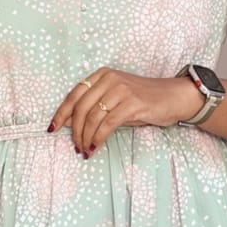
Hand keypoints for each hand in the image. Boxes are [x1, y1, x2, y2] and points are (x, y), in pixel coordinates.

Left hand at [50, 68, 199, 155]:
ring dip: (85, 138)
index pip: (74, 94)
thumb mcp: (116, 99)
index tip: (52, 129)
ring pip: (92, 118)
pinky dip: (98, 139)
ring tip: (85, 150)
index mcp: (102, 75)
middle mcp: (109, 79)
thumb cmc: (143, 101)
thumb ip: (95, 107)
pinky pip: (107, 124)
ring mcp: (121, 90)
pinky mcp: (132, 103)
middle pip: (80, 107)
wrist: (173, 97)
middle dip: (74, 131)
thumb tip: (70, 125)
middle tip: (75, 146)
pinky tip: (95, 148)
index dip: (61, 113)